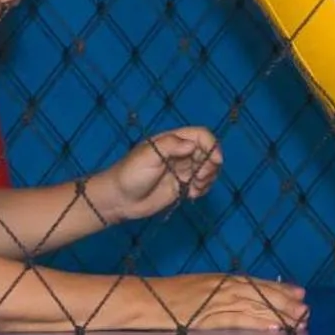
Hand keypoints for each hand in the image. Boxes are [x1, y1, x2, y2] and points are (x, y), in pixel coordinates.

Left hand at [92, 126, 222, 221]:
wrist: (119, 199)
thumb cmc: (130, 174)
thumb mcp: (147, 156)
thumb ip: (170, 146)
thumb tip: (192, 145)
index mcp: (172, 140)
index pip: (200, 135)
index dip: (212, 146)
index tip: (215, 161)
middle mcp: (180, 153)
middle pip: (208, 152)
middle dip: (211, 165)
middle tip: (200, 178)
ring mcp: (182, 170)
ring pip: (208, 169)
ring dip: (208, 179)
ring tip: (194, 188)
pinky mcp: (182, 186)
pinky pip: (202, 184)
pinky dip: (203, 189)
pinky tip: (191, 194)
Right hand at [145, 272, 308, 331]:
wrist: (140, 299)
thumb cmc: (162, 297)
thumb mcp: (192, 291)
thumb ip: (214, 295)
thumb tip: (237, 304)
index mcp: (216, 280)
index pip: (253, 283)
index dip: (277, 288)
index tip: (299, 293)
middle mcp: (219, 288)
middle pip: (258, 294)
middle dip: (284, 302)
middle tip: (307, 309)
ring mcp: (213, 303)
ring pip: (252, 307)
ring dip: (277, 314)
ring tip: (299, 320)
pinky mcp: (206, 319)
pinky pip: (237, 321)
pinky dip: (256, 324)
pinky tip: (273, 329)